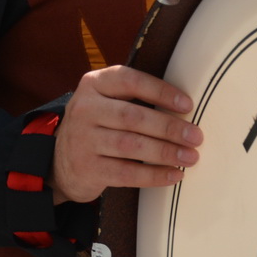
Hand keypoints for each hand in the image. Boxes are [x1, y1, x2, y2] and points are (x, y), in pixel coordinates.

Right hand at [49, 66, 200, 203]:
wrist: (60, 161)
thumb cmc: (97, 125)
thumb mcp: (105, 101)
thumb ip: (134, 97)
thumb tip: (184, 108)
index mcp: (94, 84)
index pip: (130, 81)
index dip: (161, 92)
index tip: (187, 105)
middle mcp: (85, 109)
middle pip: (133, 117)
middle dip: (169, 127)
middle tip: (196, 136)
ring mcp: (83, 140)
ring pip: (131, 145)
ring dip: (166, 152)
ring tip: (190, 157)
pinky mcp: (87, 168)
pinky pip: (126, 173)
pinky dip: (154, 175)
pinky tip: (174, 175)